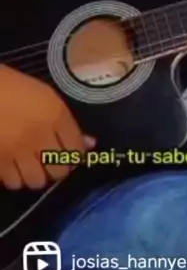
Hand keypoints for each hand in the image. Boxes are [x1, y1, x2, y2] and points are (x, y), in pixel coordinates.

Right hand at [0, 64, 94, 189]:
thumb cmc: (15, 87)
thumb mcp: (47, 97)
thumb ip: (67, 122)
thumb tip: (90, 144)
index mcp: (55, 116)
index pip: (76, 149)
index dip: (76, 155)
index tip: (70, 154)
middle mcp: (40, 136)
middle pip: (59, 171)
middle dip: (58, 168)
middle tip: (51, 161)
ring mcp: (17, 151)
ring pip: (37, 181)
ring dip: (36, 175)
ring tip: (31, 165)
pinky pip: (13, 182)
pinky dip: (15, 177)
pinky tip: (13, 166)